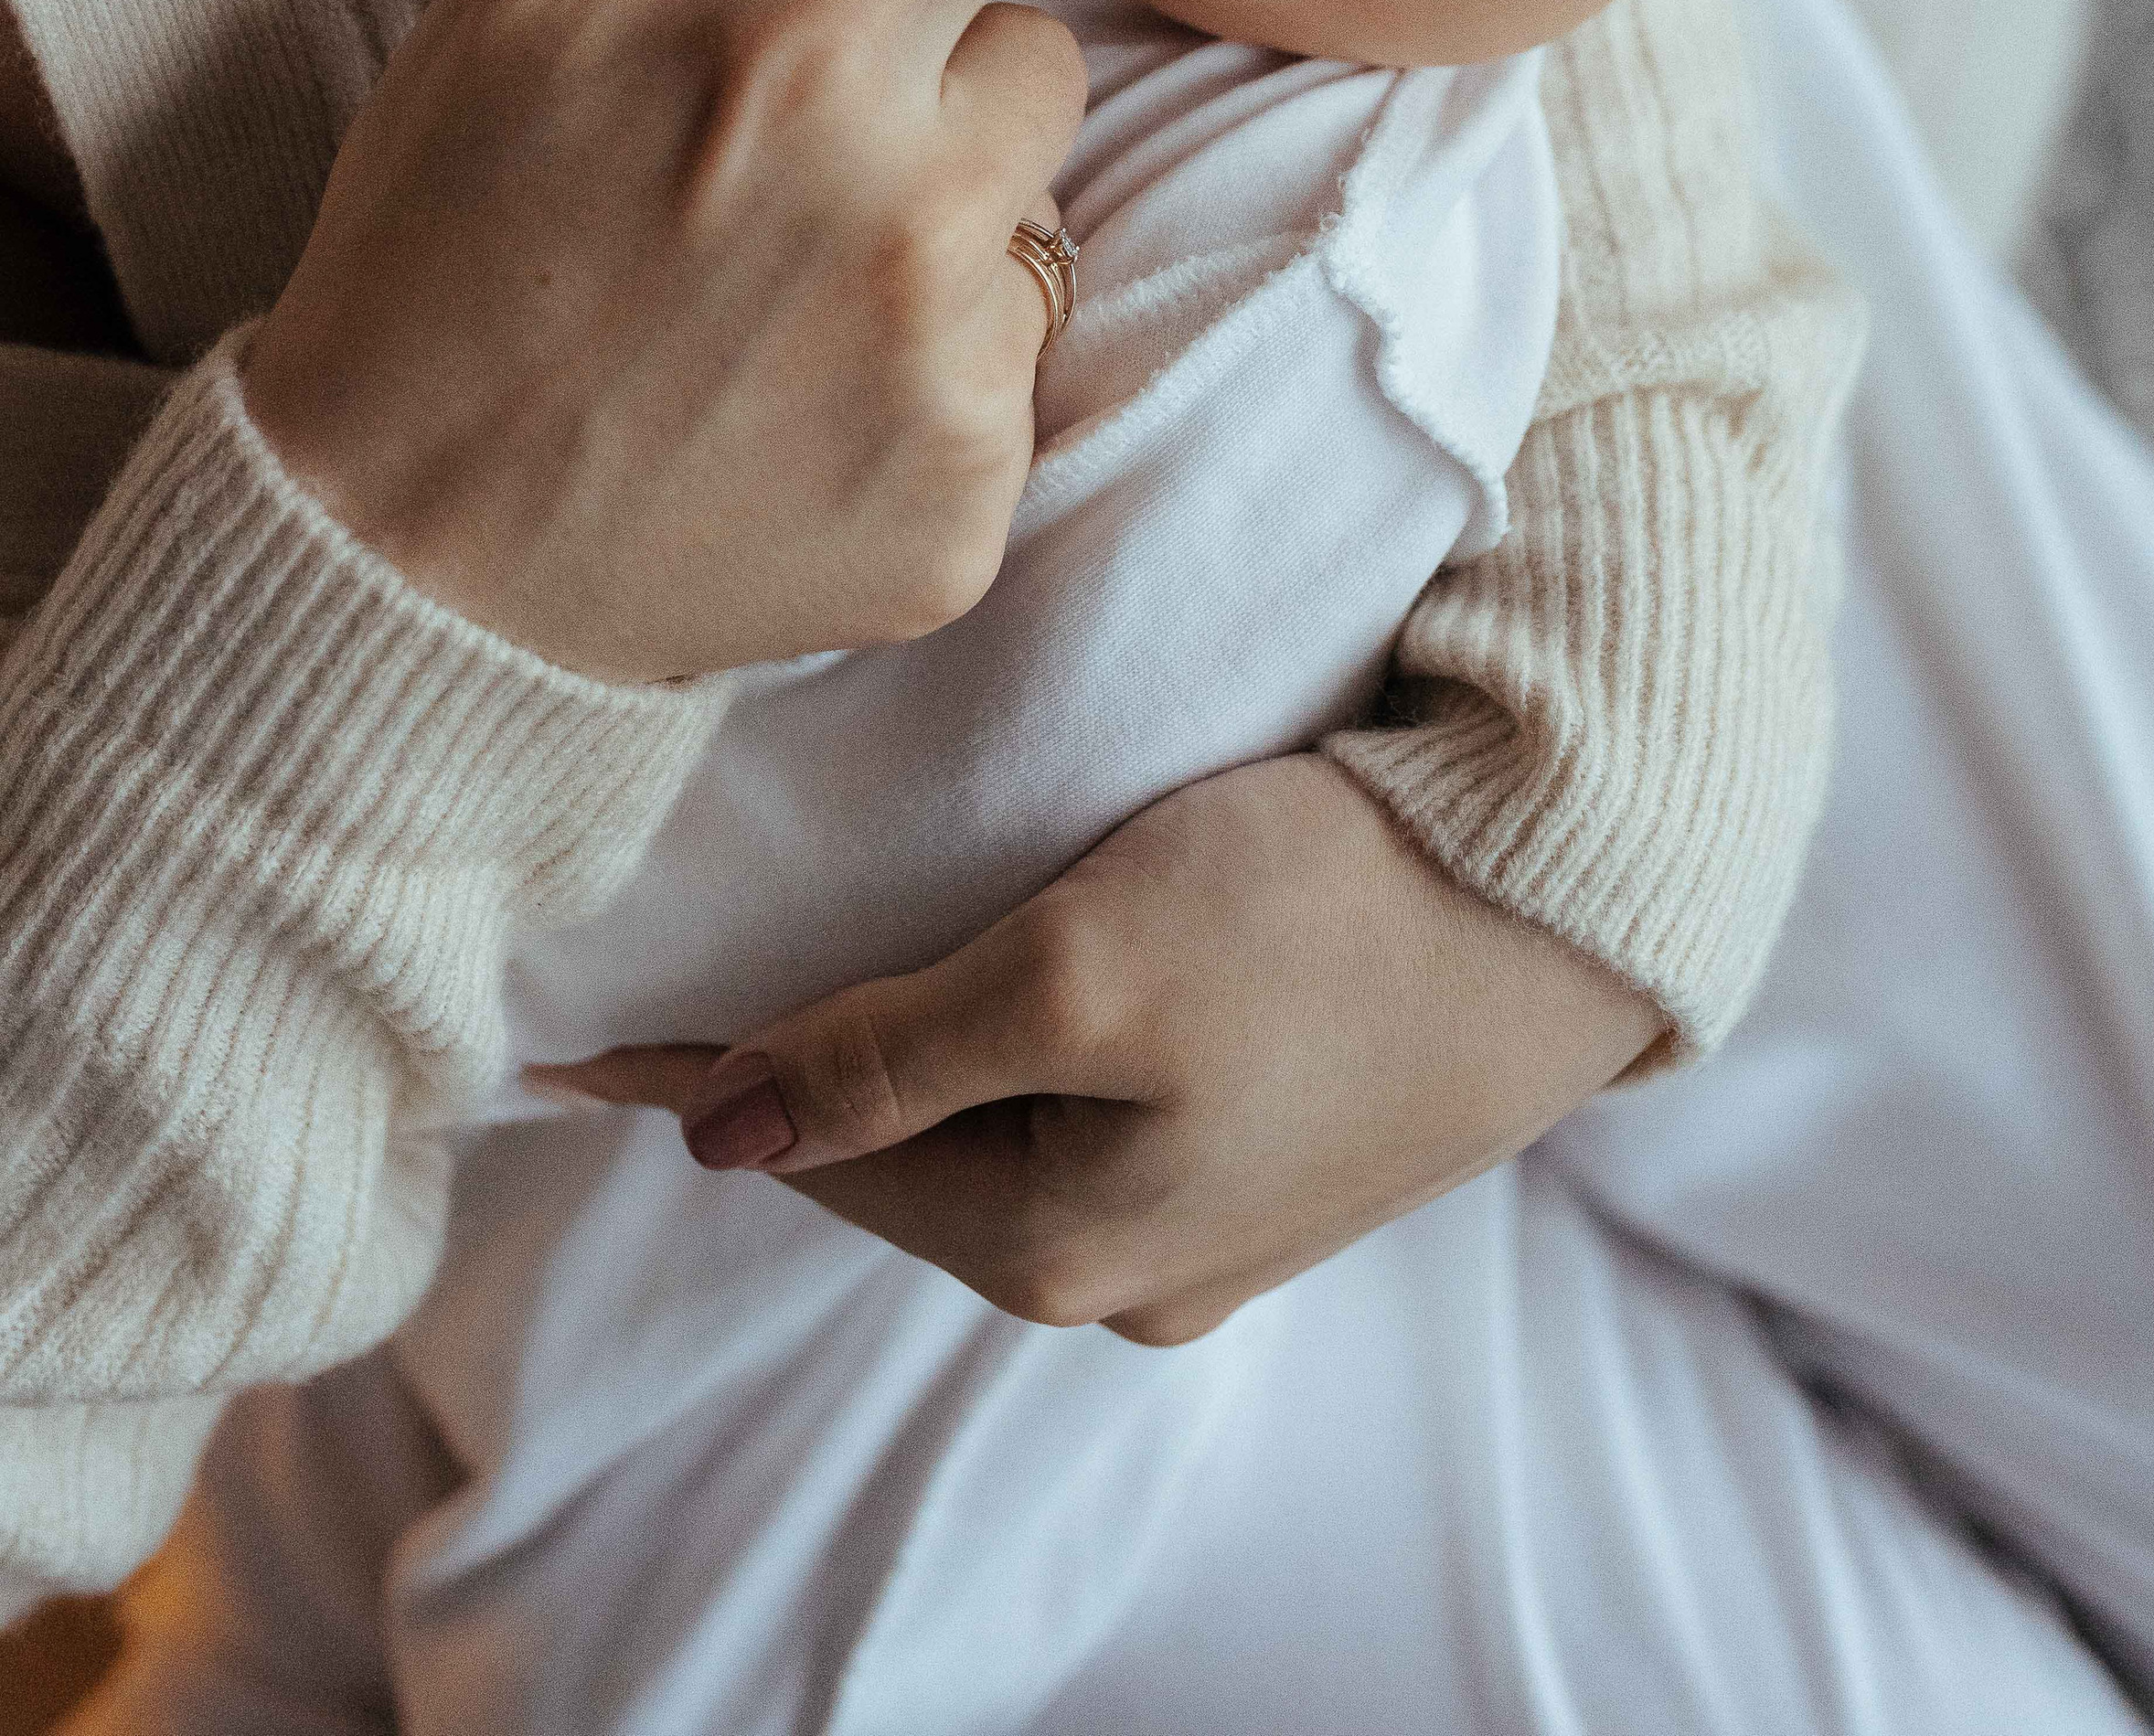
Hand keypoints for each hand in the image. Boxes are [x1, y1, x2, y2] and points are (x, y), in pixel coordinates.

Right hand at [242, 0, 1453, 683]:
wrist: (394, 575)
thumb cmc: (446, 238)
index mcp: (805, 45)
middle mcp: (907, 207)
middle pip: (1045, 65)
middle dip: (934, 90)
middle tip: (749, 174)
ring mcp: (950, 379)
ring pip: (1034, 226)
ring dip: (934, 244)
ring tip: (751, 312)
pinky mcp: (972, 518)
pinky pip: (1013, 381)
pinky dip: (923, 389)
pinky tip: (783, 422)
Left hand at [534, 755, 1663, 1337]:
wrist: (1563, 902)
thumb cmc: (1320, 912)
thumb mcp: (1075, 965)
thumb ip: (890, 1054)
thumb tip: (726, 1136)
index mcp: (1061, 1247)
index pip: (819, 1152)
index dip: (694, 1074)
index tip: (572, 1035)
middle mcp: (1130, 1268)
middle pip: (906, 1157)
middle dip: (803, 1073)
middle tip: (690, 977)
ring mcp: (1217, 1217)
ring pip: (1001, 1132)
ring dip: (915, 1055)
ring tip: (825, 972)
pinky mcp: (1282, 1137)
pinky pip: (1096, 1103)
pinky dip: (1023, 1044)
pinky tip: (1005, 982)